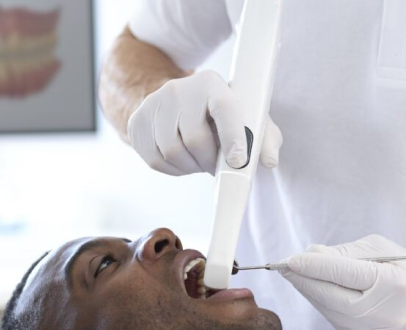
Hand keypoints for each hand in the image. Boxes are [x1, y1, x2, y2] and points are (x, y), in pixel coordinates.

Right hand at [127, 70, 282, 175]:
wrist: (177, 102)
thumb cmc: (219, 114)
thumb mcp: (245, 116)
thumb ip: (264, 137)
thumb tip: (268, 160)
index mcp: (211, 83)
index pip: (223, 107)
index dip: (232, 136)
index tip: (238, 161)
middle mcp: (179, 89)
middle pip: (194, 138)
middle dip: (209, 161)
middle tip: (217, 166)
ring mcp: (153, 105)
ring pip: (172, 152)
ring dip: (191, 167)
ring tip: (199, 160)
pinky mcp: (137, 123)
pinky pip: (155, 160)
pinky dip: (173, 169)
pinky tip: (182, 159)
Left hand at [279, 235, 405, 329]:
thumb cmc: (395, 265)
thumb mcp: (374, 248)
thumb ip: (341, 253)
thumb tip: (308, 256)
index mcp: (395, 284)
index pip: (347, 274)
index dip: (316, 266)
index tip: (290, 259)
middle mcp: (385, 313)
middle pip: (332, 297)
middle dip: (305, 280)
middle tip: (284, 266)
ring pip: (329, 310)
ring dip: (310, 291)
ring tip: (298, 274)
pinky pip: (334, 320)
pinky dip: (322, 303)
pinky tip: (317, 289)